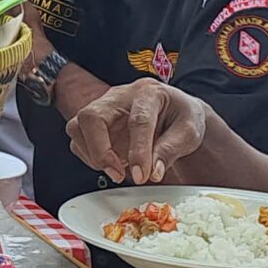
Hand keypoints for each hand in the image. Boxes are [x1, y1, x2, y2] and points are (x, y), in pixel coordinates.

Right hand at [65, 79, 213, 184]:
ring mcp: (103, 109)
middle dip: (99, 149)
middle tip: (117, 173)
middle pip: (92, 116)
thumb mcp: (189, 132)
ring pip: (77, 127)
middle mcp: (119, 96)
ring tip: (116, 171)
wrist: (176, 112)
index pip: (138, 120)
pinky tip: (112, 165)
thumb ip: (170, 150)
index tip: (142, 175)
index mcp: (148, 92)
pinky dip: (90, 157)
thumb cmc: (182, 117)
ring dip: (92, 154)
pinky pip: (79, 140)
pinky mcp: (95, 124)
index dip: (139, 151)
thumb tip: (152, 172)